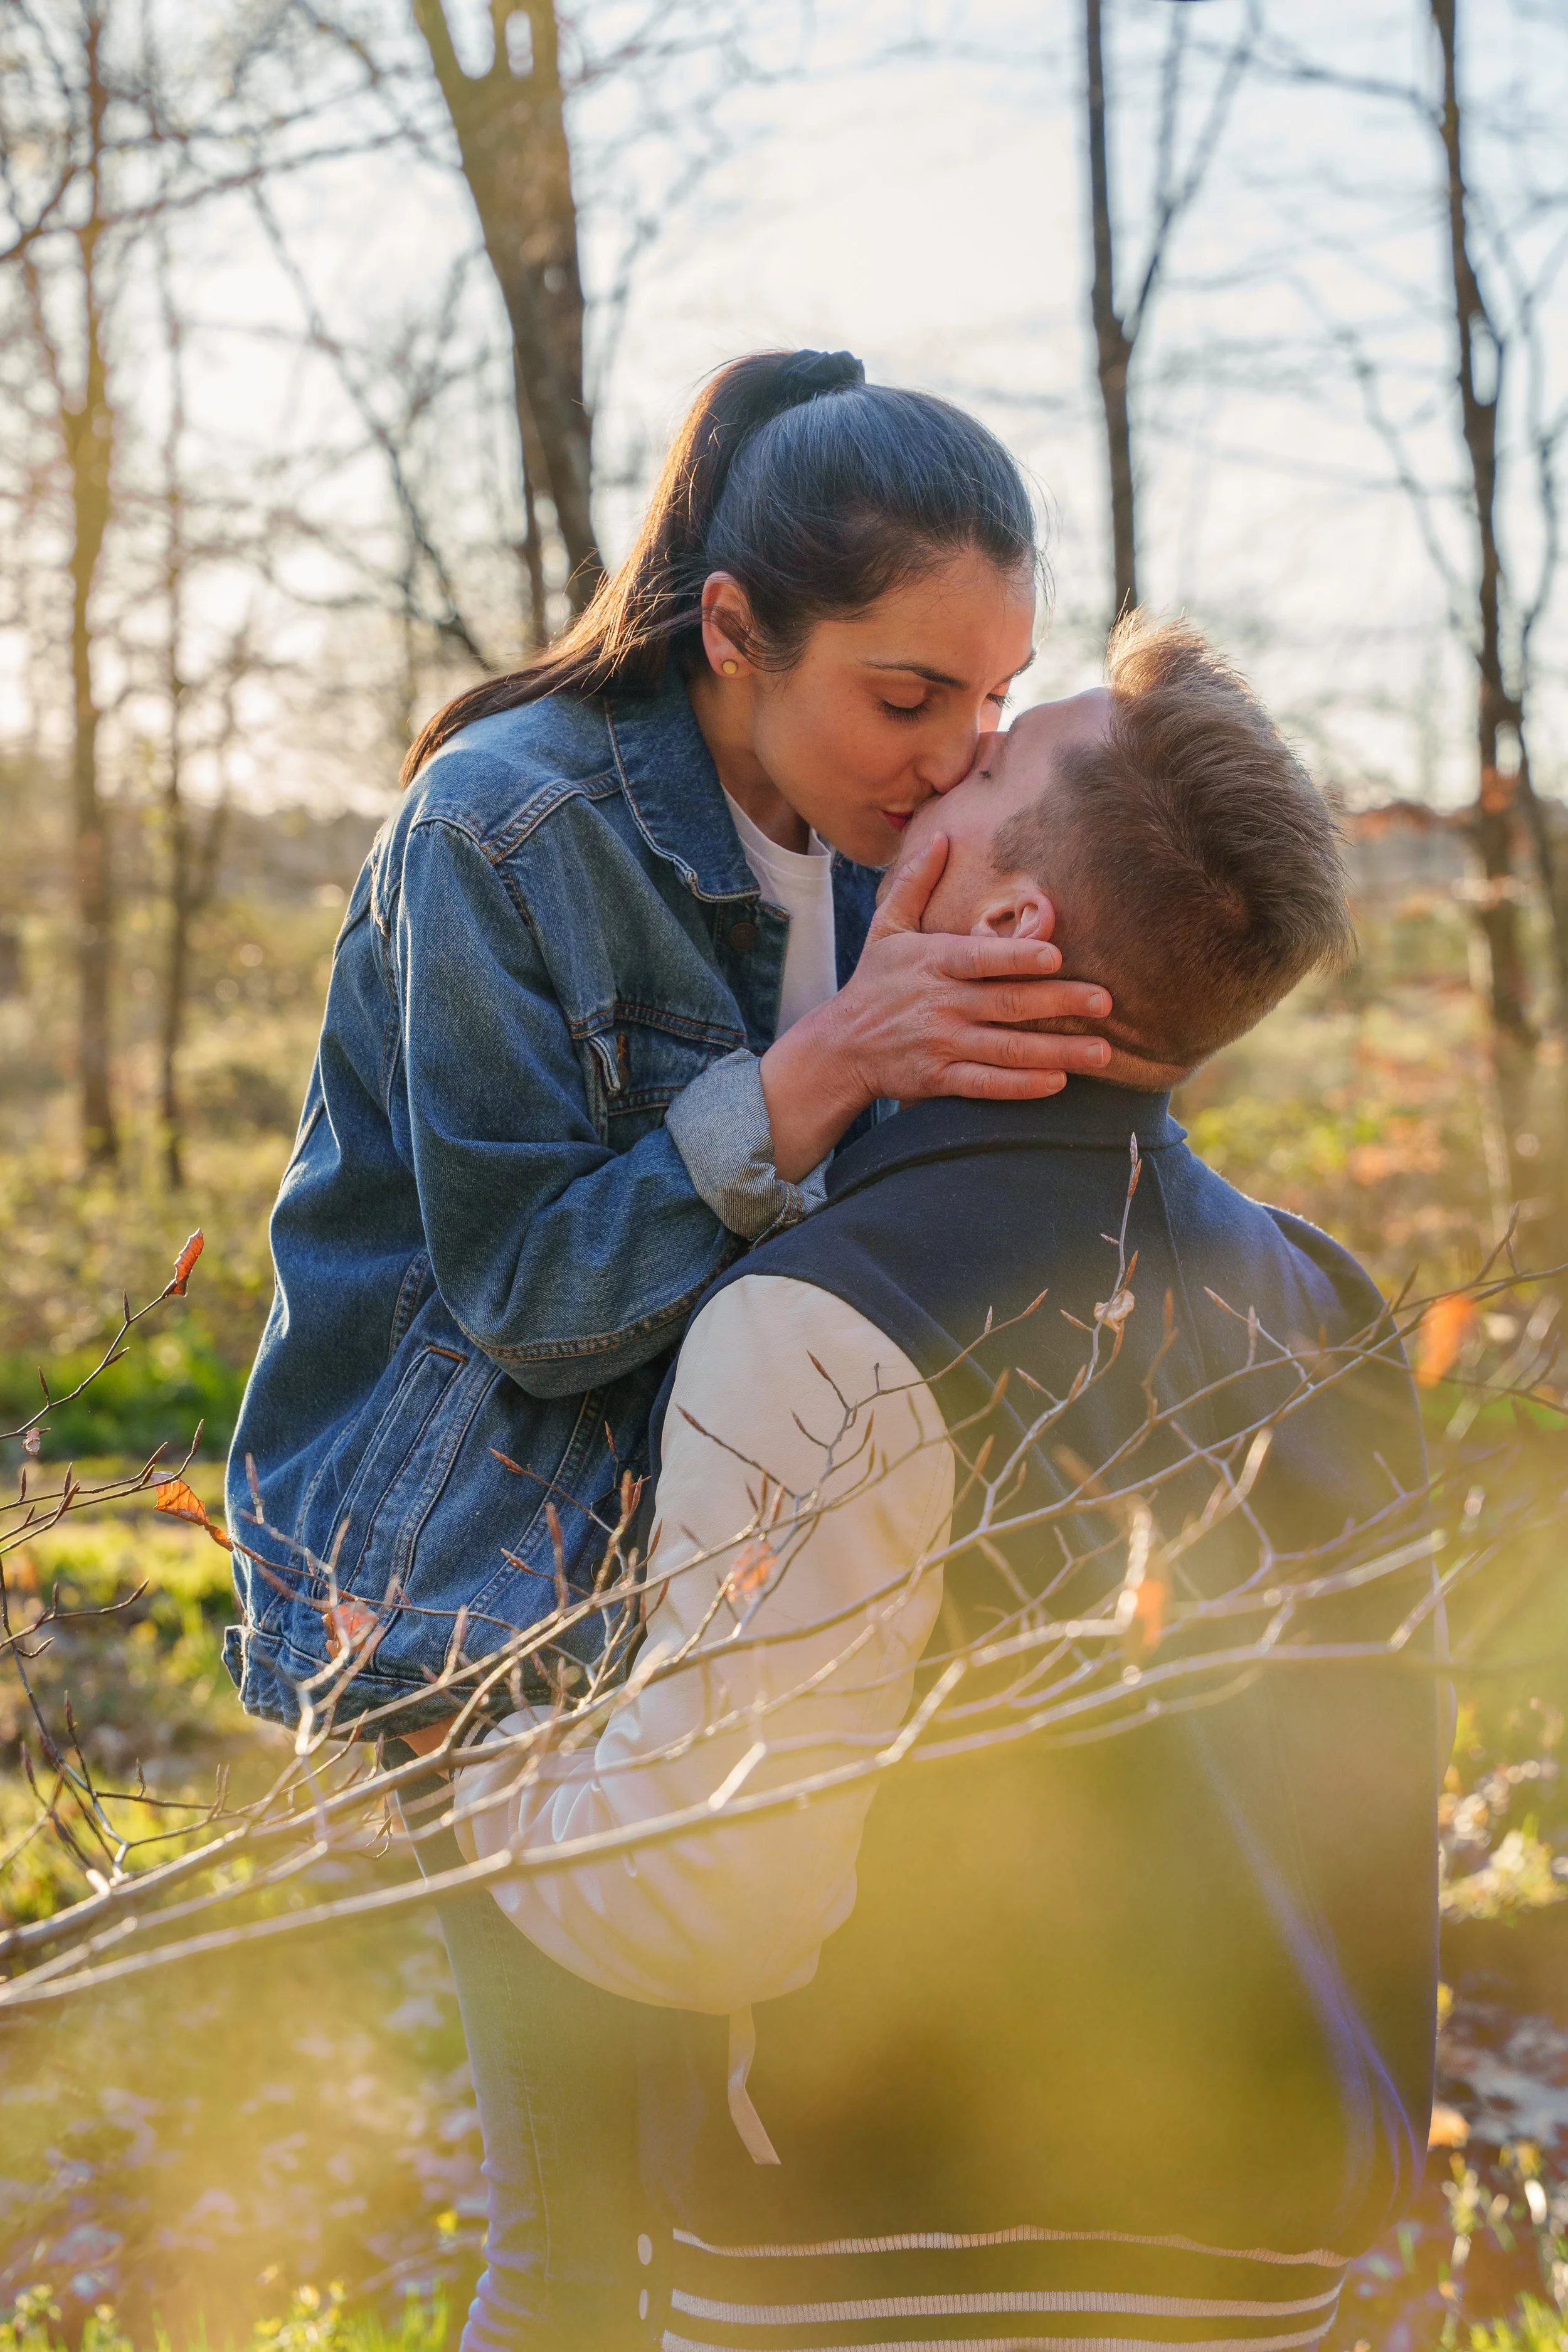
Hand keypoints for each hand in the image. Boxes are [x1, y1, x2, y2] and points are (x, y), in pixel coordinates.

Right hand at [761, 834, 1112, 1181]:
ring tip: (1103, 1050)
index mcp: (932, 962)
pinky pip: (987, 1085)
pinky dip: (1022, 1085)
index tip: (1057, 954)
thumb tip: (942, 836)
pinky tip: (1058, 1081)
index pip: (979, 957)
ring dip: (1057, 1051)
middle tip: (1105, 1000)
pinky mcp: (938, 1080)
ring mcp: (940, 1044)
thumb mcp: (886, 928)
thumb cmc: (873, 983)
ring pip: (1007, 1048)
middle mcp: (939, 1003)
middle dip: (1059, 1002)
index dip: (1017, 956)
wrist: (838, 1049)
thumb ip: (916, 883)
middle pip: (1006, 1003)